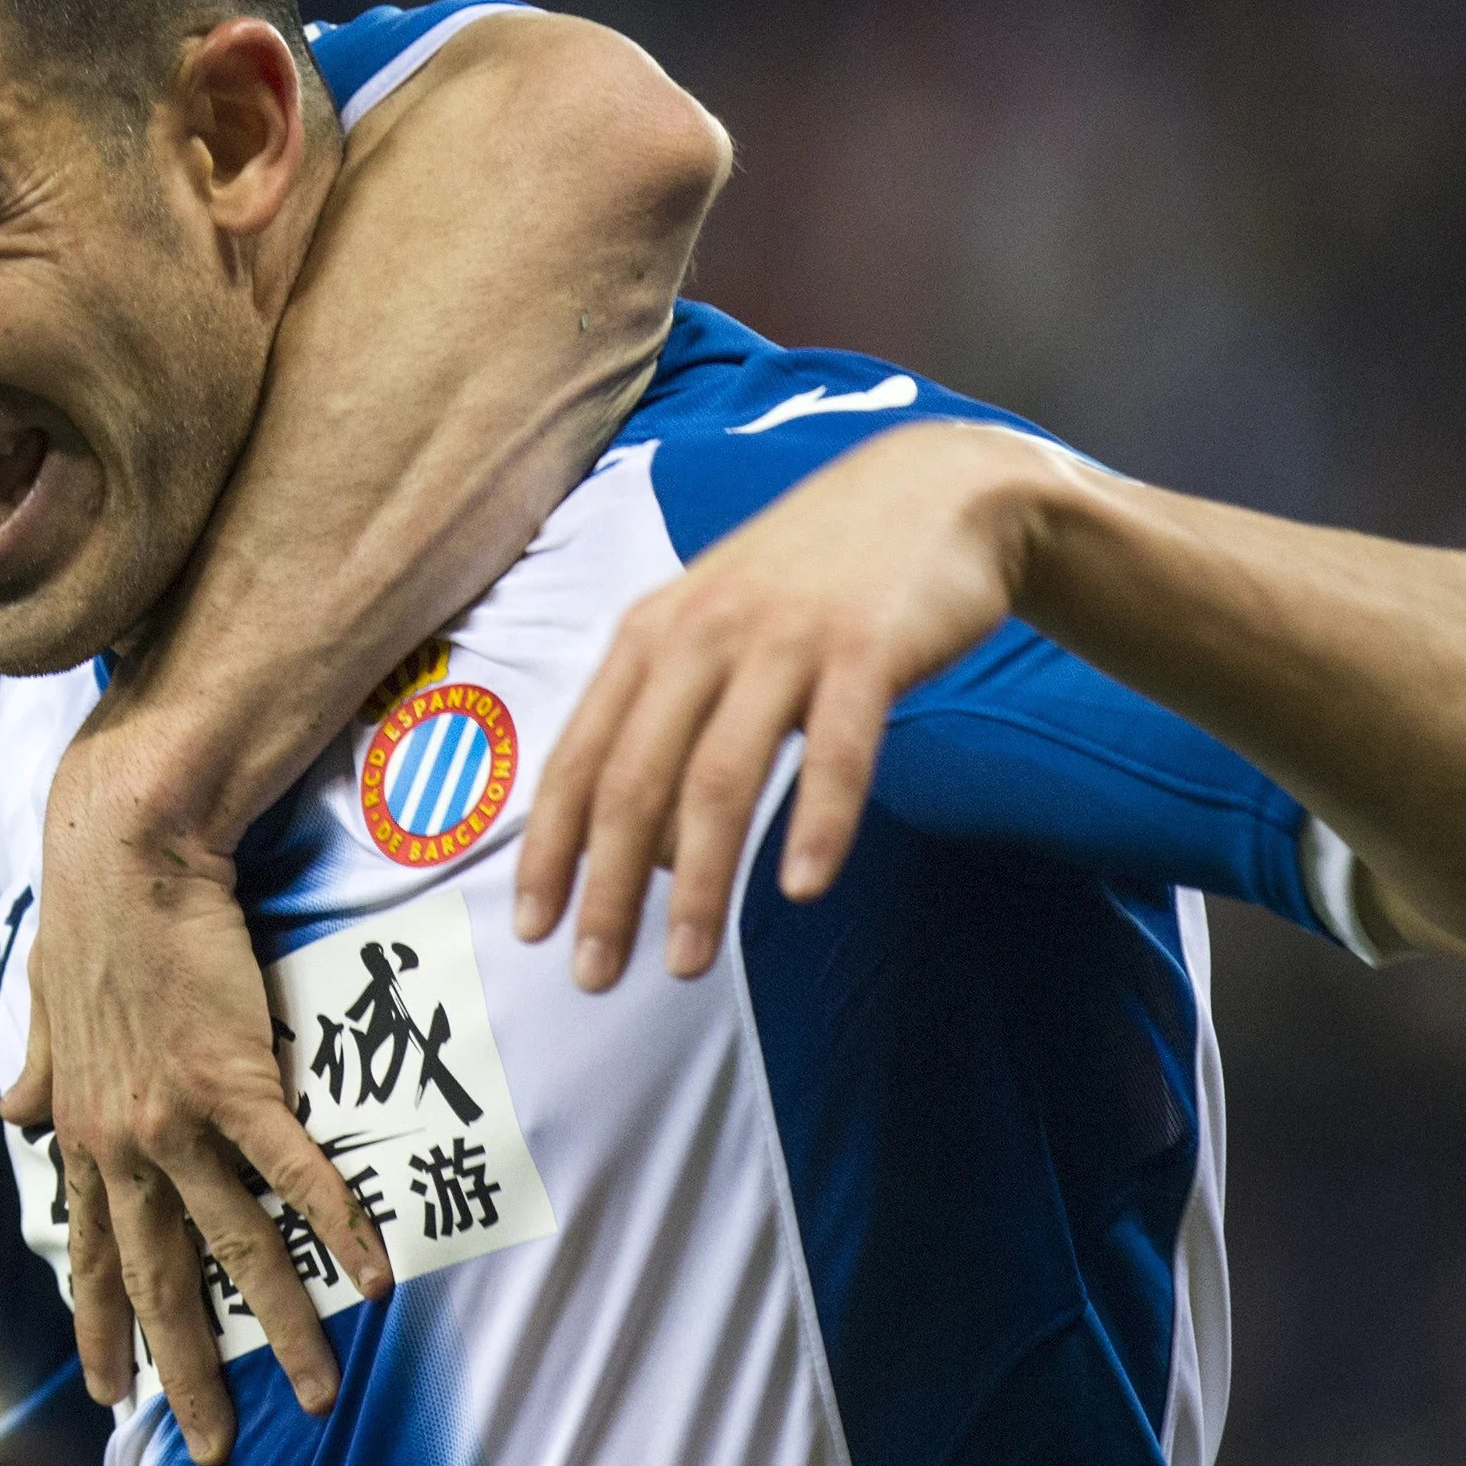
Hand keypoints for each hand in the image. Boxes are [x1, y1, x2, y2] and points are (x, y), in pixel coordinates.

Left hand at [9, 741, 385, 1465]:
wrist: (124, 852)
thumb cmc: (92, 922)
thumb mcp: (43, 1009)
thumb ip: (34, 1071)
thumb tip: (9, 1112)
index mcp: (80, 1133)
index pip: (94, 1254)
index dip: (102, 1328)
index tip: (111, 1397)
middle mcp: (120, 1143)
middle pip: (160, 1279)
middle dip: (184, 1371)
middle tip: (211, 1451)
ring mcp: (175, 1118)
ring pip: (234, 1247)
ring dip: (279, 1325)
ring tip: (317, 1392)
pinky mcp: (233, 1082)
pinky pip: (292, 1172)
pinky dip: (335, 1224)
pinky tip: (375, 1274)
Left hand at [514, 421, 1085, 984]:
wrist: (935, 490)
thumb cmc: (815, 583)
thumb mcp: (719, 635)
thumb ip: (672, 728)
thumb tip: (641, 855)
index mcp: (650, 635)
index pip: (577, 759)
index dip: (548, 849)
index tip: (529, 929)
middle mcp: (700, 633)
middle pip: (632, 780)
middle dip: (605, 889)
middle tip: (595, 975)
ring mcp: (782, 638)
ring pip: (719, 778)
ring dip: (699, 883)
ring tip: (687, 963)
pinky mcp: (866, 646)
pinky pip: (836, 749)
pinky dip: (816, 822)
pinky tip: (800, 888)